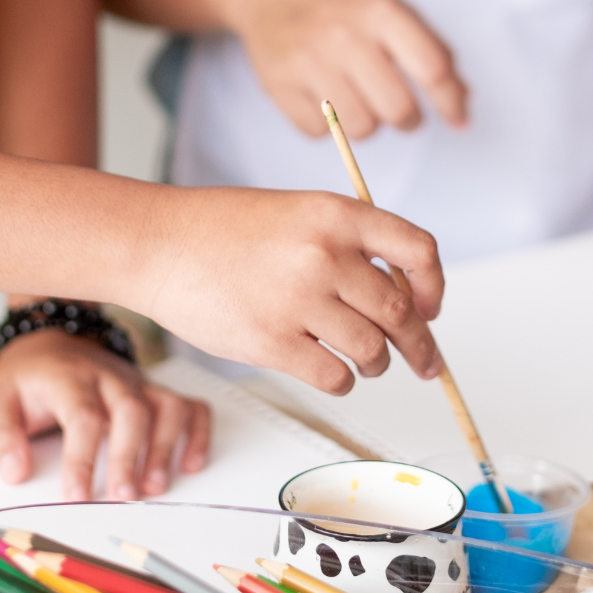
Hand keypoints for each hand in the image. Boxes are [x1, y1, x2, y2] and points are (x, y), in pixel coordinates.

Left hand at [0, 328, 210, 501]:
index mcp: (70, 378)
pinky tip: (193, 464)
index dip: (83, 458)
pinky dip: (199, 433)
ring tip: (155, 486)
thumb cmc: (27, 379)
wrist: (52, 342)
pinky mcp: (155, 391)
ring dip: (166, 447)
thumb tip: (15, 473)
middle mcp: (111, 377)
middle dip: (130, 456)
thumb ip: (0, 436)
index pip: (83, 416)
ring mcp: (138, 383)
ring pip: (167, 407)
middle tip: (122, 496)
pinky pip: (190, 406)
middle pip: (131, 412)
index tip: (76, 495)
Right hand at [139, 188, 444, 395]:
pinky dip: (342, 381)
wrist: (159, 244)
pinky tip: (331, 370)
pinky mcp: (272, 342)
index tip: (430, 308)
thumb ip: (348, 244)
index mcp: (336, 215)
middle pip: (400, 312)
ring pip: (372, 350)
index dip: (433, 286)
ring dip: (376, 363)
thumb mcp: (298, 212)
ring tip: (366, 361)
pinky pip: (335, 377)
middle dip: (419, 344)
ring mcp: (298, 299)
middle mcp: (324, 254)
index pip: (418, 250)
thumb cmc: (224, 230)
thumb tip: (401, 296)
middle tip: (425, 362)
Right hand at [215, 0, 468, 139]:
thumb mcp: (385, 2)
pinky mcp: (277, 84)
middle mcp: (343, 36)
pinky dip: (328, 125)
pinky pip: (320, 133)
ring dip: (368, 122)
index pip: (431, 69)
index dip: (451, 101)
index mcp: (379, 10)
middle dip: (407, 118)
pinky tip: (324, 97)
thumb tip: (461, 96)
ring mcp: (307, 62)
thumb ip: (427, 46)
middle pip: (398, 109)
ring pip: (361, 129)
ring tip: (358, 98)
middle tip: (401, 109)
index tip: (458, 119)